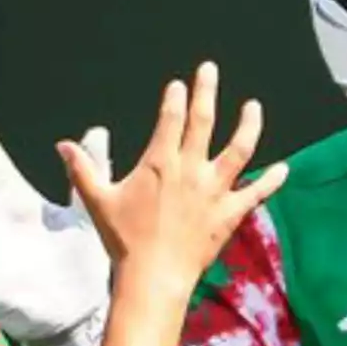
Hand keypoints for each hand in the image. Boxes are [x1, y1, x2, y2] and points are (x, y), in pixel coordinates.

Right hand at [57, 60, 286, 297]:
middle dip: (206, 91)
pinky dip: (271, 181)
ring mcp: (214, 190)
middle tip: (210, 69)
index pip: (171, 119)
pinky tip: (284, 170)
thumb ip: (82, 169)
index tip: (178, 85)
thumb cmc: (124, 240)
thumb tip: (62, 146)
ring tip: (254, 107)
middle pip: (203, 121)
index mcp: (160, 162)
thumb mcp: (98, 201)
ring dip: (248, 125)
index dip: (175, 99)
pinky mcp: (230, 213)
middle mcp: (191, 169)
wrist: (153, 276)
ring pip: (239, 149)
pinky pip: (256, 193)